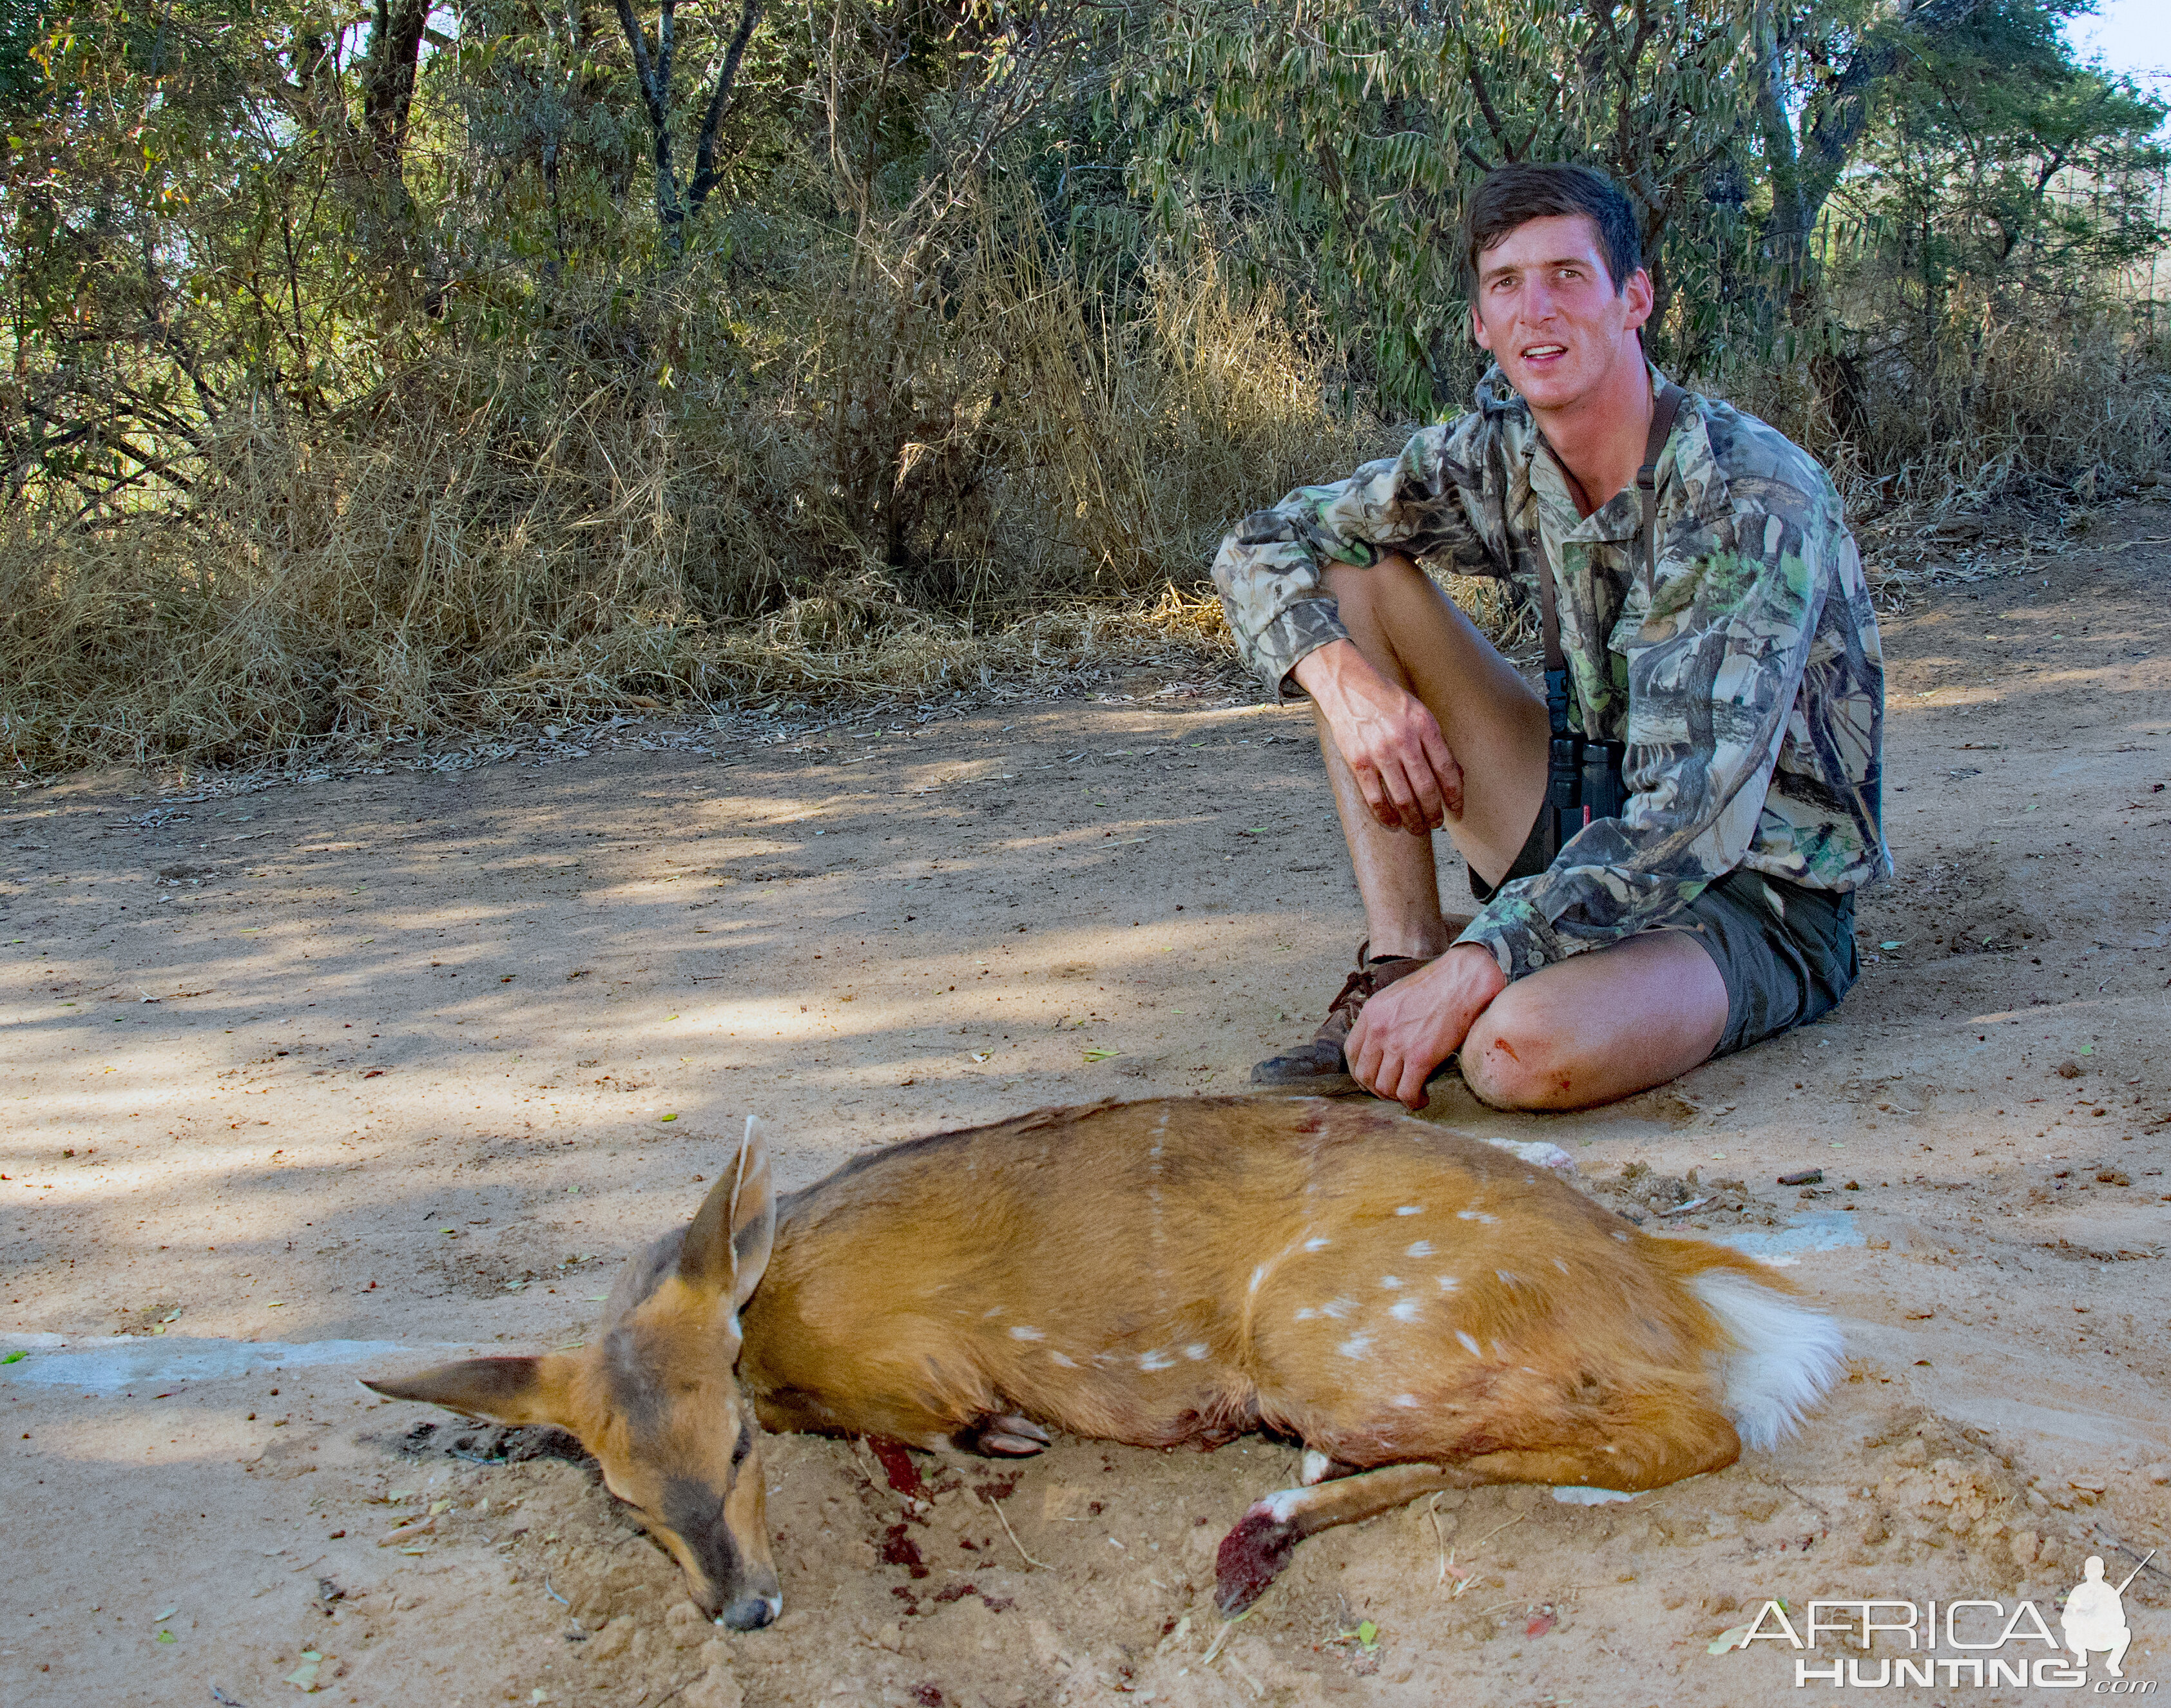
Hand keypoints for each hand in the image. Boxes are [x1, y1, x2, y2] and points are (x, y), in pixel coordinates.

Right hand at [1293, 640, 1462, 832]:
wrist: (1347, 685)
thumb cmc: (1386, 701)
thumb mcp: (1419, 712)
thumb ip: (1436, 742)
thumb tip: (1456, 775)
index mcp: (1425, 725)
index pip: (1447, 769)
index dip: (1454, 795)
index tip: (1457, 809)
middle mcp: (1405, 739)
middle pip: (1426, 789)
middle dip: (1434, 813)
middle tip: (1436, 823)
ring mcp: (1380, 751)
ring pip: (1403, 799)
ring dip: (1414, 820)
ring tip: (1418, 828)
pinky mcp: (1358, 761)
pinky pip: (1375, 798)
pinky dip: (1386, 815)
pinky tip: (1393, 823)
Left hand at [1344, 945, 1506, 1109]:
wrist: (1462, 980)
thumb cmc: (1435, 985)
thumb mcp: (1396, 995)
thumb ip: (1384, 1018)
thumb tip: (1383, 1041)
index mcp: (1371, 1013)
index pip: (1351, 1052)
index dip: (1359, 1071)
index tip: (1370, 1079)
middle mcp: (1379, 1030)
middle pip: (1364, 1074)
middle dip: (1376, 1089)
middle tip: (1391, 1091)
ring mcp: (1398, 1045)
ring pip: (1384, 1087)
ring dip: (1395, 1098)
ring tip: (1409, 1095)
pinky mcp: (1420, 1057)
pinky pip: (1407, 1092)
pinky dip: (1413, 1101)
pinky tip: (1422, 1099)